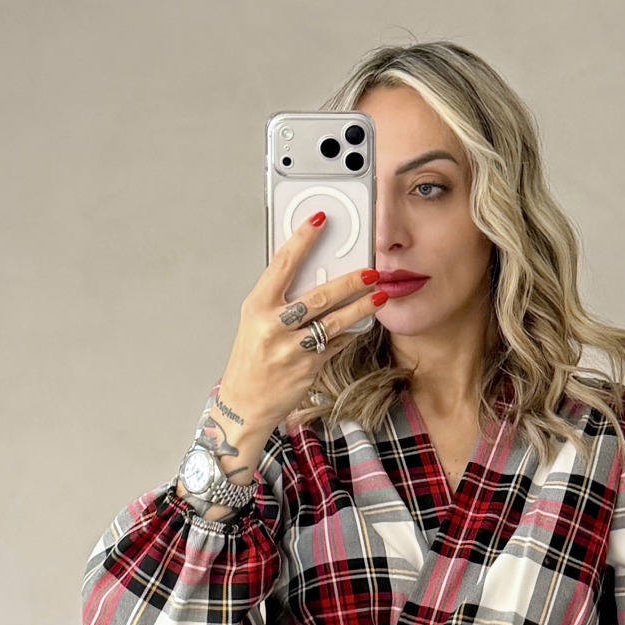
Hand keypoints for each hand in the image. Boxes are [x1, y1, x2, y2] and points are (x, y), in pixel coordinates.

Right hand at [215, 213, 382, 442]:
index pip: (282, 264)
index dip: (303, 239)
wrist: (245, 404)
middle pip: (318, 296)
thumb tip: (311, 272)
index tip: (319, 220)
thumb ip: (279, 299)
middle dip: (349, 281)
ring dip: (360, 307)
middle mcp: (273, 326)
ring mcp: (292, 349)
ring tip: (378, 295)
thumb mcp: (256, 322)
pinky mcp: (308, 368)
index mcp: (257, 306)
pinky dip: (349, 333)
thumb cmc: (252, 359)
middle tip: (370, 269)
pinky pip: (336, 344)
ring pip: (333, 322)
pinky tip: (361, 324)